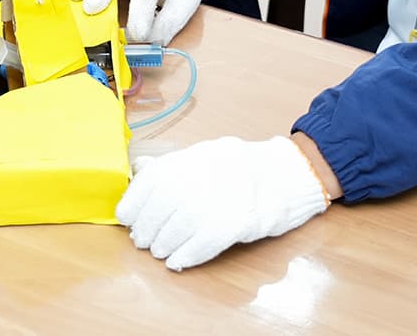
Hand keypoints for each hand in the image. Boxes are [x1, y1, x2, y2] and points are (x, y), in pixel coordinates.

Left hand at [117, 135, 328, 270]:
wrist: (290, 174)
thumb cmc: (243, 169)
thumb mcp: (205, 155)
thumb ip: (174, 165)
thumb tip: (140, 170)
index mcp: (193, 156)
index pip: (152, 180)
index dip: (134, 203)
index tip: (127, 219)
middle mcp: (204, 173)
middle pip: (162, 205)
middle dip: (148, 228)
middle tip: (142, 241)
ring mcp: (222, 196)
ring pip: (180, 225)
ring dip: (165, 244)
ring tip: (161, 251)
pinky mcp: (239, 220)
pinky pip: (204, 241)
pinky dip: (187, 255)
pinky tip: (178, 261)